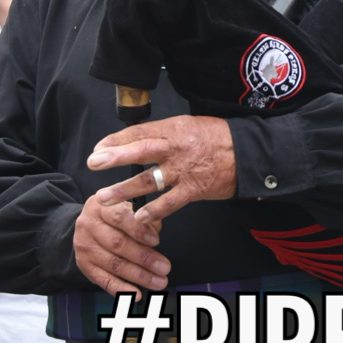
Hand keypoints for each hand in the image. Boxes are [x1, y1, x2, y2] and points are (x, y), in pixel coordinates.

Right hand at [73, 194, 167, 298]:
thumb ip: (143, 217)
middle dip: (144, 257)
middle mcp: (89, 225)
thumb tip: (155, 232)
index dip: (139, 230)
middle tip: (165, 267)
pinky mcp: (83, 265)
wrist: (87, 223)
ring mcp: (84, 247)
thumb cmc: (116, 214)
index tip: (157, 241)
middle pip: (118, 244)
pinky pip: (103, 280)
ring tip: (159, 281)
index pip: (120, 217)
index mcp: (102, 205)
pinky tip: (137, 294)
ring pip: (113, 264)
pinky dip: (121, 289)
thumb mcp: (127, 206)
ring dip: (138, 276)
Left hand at [87, 115, 235, 223]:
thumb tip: (140, 139)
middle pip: (141, 151)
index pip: (141, 131)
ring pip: (149, 180)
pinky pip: (169, 202)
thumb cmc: (220, 138)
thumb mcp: (192, 125)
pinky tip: (138, 217)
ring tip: (104, 197)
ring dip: (124, 190)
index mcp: (176, 128)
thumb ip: (167, 133)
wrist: (249, 154)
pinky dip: (153, 211)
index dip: (117, 139)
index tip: (99, 147)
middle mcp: (178, 147)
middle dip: (115, 157)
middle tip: (94, 162)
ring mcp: (185, 170)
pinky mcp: (194, 189)